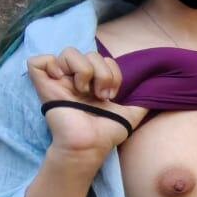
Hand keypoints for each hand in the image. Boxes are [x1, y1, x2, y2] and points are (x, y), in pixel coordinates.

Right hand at [27, 47, 148, 158]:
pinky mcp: (43, 84)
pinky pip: (39, 60)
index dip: (113, 72)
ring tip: (84, 91)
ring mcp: (58, 81)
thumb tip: (158, 92)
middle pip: (89, 52)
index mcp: (93, 82)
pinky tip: (62, 81)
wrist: (91, 144)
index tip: (112, 95)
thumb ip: (142, 102)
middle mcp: (75, 79)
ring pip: (68, 52)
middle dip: (102, 72)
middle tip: (100, 95)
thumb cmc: (106, 132)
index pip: (103, 58)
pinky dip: (52, 65)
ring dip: (82, 70)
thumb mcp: (130, 114)